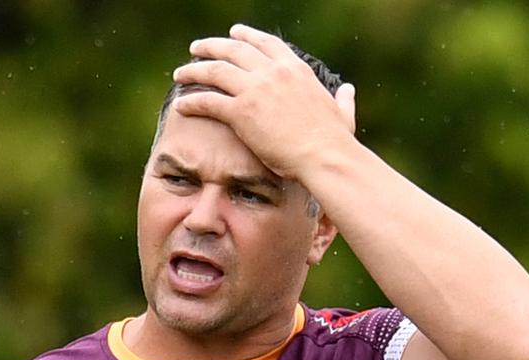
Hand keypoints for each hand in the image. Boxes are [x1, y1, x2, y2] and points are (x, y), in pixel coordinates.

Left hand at [172, 24, 355, 179]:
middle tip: (197, 48)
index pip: (266, 43)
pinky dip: (192, 101)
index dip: (247, 37)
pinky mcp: (241, 111)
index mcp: (296, 70)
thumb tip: (348, 90)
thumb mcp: (342, 113)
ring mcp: (256, 89)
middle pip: (234, 50)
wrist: (324, 156)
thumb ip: (342, 99)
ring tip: (180, 73)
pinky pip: (208, 101)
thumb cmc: (335, 142)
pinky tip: (181, 104)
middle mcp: (273, 72)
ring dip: (194, 69)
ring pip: (215, 70)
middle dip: (212, 46)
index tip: (233, 34)